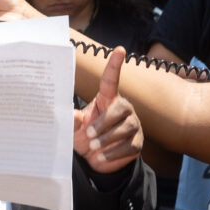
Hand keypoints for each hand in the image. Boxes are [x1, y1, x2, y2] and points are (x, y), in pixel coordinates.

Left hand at [73, 48, 141, 173]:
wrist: (95, 160)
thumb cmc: (85, 137)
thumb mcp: (75, 128)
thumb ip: (72, 121)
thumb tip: (72, 116)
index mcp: (106, 100)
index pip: (111, 80)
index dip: (115, 65)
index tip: (119, 50)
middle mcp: (122, 109)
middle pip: (121, 107)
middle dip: (105, 122)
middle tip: (89, 135)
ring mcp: (132, 125)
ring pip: (126, 127)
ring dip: (108, 138)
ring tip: (93, 147)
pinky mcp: (137, 143)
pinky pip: (130, 145)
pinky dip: (114, 152)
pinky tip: (102, 156)